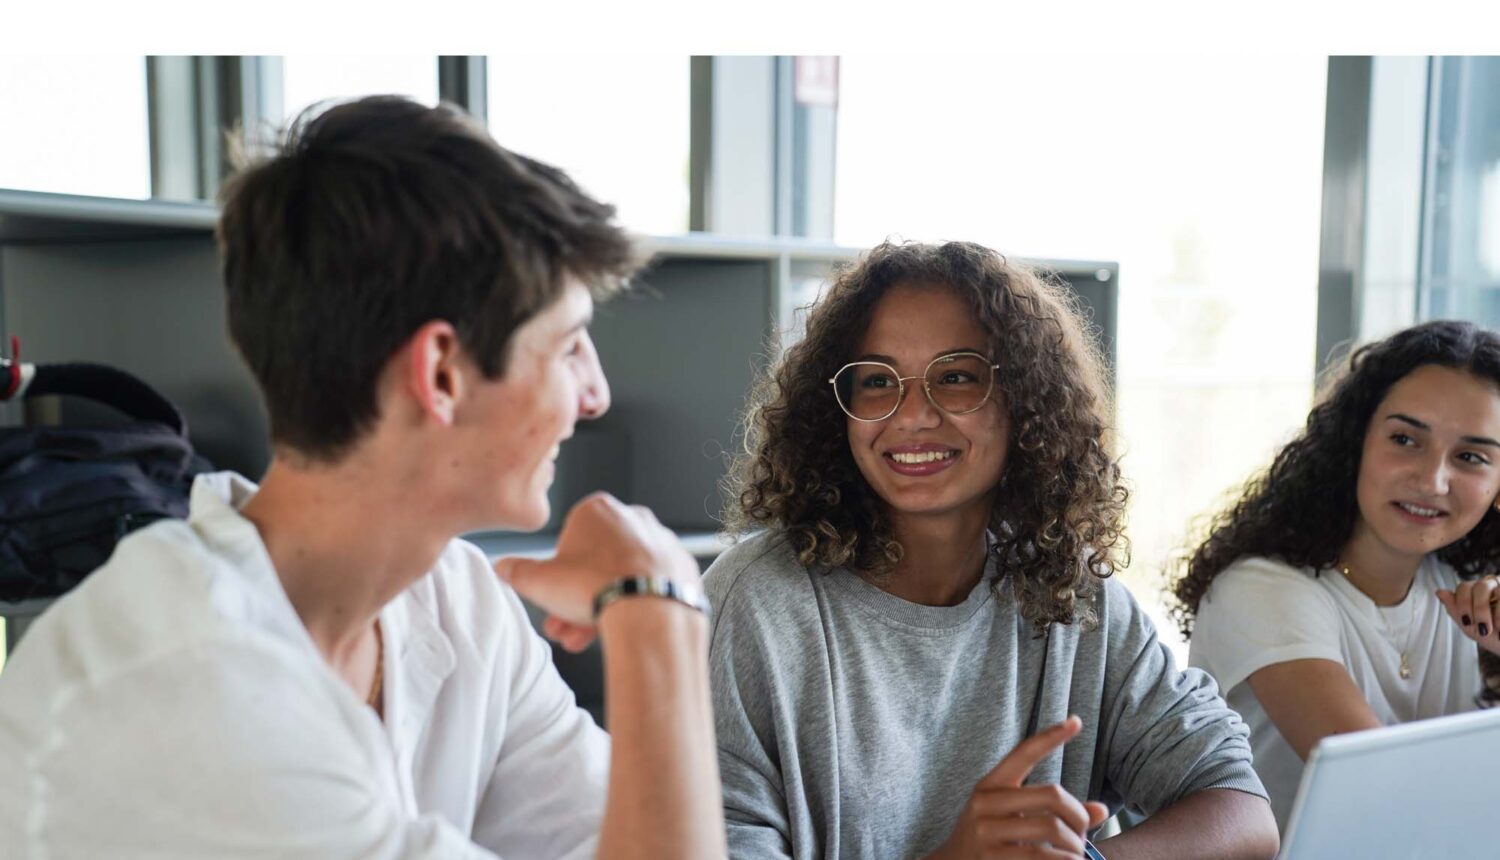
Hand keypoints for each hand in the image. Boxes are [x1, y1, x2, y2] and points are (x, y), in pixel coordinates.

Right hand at [494, 492, 699, 650]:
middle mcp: (634, 519)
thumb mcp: (539, 581)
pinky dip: (634, 608)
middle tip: (562, 627)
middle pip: (595, 564)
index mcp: (597, 509)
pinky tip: (619, 632)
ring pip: (622, 578)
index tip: (551, 599)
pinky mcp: (681, 569)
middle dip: (575, 599)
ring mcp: (662, 543)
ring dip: (599, 608)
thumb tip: (502, 567)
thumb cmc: (593, 587)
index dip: (556, 575)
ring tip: (582, 640)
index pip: (569, 541)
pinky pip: (650, 589)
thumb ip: (517, 571)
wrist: (650, 612)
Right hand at [927, 716, 1109, 859]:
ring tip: (1076, 854)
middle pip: (1052, 795)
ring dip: (1075, 845)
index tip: (1076, 721)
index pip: (1023, 753)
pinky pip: (1042, 857)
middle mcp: (984, 803)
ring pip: (1052, 828)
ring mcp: (986, 831)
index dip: (1051, 737)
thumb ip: (1051, 811)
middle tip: (1084, 834)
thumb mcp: (1011, 818)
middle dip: (1079, 816)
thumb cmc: (990, 841)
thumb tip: (1102, 810)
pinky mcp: (992, 859)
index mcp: (989, 786)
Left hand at [1436, 575, 1499, 656]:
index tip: (1467, 623)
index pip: (1463, 588)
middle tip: (1483, 629)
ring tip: (1492, 629)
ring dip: (1485, 610)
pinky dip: (1499, 615)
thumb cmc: (1493, 637)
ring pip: (1486, 586)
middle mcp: (1490, 585)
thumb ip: (1456, 611)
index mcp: (1475, 593)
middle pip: (1476, 585)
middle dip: (1476, 608)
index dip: (1462, 604)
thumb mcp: (1472, 628)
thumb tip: (1439, 591)